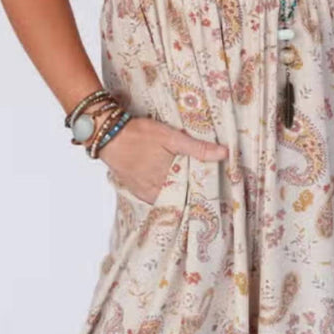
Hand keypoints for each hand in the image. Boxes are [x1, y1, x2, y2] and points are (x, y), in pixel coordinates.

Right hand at [96, 116, 228, 204]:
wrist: (108, 135)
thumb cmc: (140, 134)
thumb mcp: (171, 137)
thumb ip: (198, 148)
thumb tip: (224, 153)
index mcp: (169, 179)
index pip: (194, 194)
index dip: (206, 193)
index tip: (217, 192)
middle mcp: (157, 191)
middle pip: (181, 199)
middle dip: (194, 196)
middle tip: (208, 191)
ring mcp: (145, 192)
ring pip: (168, 200)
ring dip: (179, 196)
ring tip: (191, 189)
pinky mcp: (136, 190)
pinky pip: (154, 199)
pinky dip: (164, 196)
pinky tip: (170, 187)